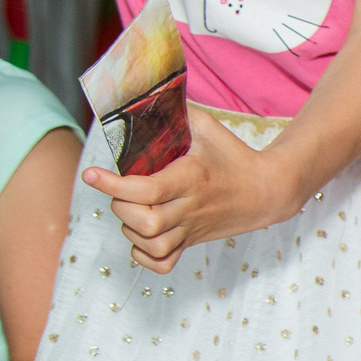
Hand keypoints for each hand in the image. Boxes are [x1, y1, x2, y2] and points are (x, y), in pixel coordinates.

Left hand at [82, 109, 297, 272]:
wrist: (269, 190)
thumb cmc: (235, 156)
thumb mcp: (208, 128)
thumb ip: (176, 112)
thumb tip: (145, 97)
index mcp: (192, 178)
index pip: (147, 190)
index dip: (113, 185)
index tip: (92, 174)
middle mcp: (191, 207)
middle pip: (145, 222)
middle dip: (121, 207)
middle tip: (121, 191)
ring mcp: (193, 228)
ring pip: (152, 245)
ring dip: (131, 230)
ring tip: (132, 211)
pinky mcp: (194, 241)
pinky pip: (164, 262)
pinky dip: (145, 256)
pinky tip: (141, 237)